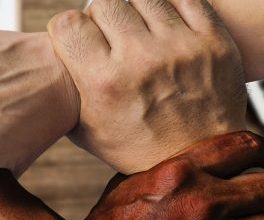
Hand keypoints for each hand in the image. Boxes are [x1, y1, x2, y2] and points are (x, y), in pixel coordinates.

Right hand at [48, 0, 246, 172]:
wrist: (200, 160)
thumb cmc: (138, 147)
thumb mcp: (88, 130)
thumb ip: (66, 91)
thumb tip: (50, 59)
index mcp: (104, 84)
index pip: (68, 23)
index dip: (69, 29)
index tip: (78, 40)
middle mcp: (141, 61)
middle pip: (104, 2)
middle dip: (101, 18)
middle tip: (110, 38)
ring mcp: (180, 48)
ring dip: (134, 10)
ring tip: (139, 33)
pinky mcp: (213, 41)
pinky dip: (168, 7)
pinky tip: (163, 27)